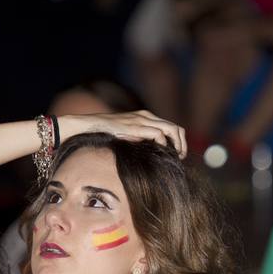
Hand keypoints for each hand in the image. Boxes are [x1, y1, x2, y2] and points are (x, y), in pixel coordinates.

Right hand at [61, 111, 187, 158]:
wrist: (90, 125)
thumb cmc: (106, 133)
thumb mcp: (127, 136)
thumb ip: (139, 140)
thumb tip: (151, 154)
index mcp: (145, 117)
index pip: (170, 126)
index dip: (178, 141)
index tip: (177, 154)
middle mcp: (147, 116)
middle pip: (175, 127)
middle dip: (181, 144)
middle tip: (180, 157)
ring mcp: (142, 119)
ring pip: (171, 129)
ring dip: (176, 145)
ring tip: (175, 157)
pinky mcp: (136, 126)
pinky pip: (158, 134)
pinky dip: (163, 144)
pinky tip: (161, 153)